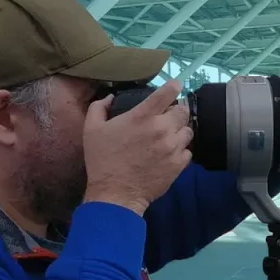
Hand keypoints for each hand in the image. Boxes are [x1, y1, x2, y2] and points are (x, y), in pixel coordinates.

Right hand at [82, 80, 192, 215]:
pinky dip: (181, 150)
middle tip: (166, 118)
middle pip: (183, 111)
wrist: (115, 193)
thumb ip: (99, 107)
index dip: (174, 86)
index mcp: (142, 116)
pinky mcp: (179, 165)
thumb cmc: (102, 160)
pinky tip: (169, 154)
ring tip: (168, 137)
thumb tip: (110, 97)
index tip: (175, 86)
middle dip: (176, 111)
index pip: (167, 93)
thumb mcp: (91, 129)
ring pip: (187, 131)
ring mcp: (173, 147)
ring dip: (179, 131)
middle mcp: (162, 129)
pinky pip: (188, 151)